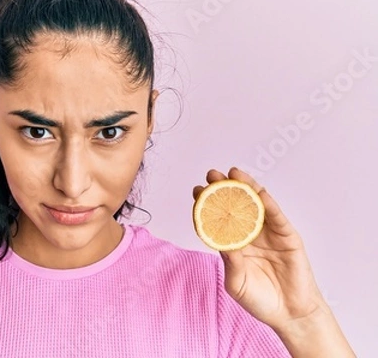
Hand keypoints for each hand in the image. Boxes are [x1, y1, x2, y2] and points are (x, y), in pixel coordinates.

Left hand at [192, 167, 325, 329]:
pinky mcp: (288, 236)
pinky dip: (268, 203)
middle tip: (212, 174)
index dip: (206, 204)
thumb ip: (231, 262)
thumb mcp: (237, 283)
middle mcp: (249, 234)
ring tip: (233, 173)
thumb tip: (221, 240)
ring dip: (245, 187)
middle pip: (235, 205)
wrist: (290, 314)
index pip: (217, 218)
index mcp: (233, 244)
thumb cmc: (260, 300)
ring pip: (256, 204)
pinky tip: (258, 191)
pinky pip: (277, 216)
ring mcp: (269, 233)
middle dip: (223, 188)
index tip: (196, 190)